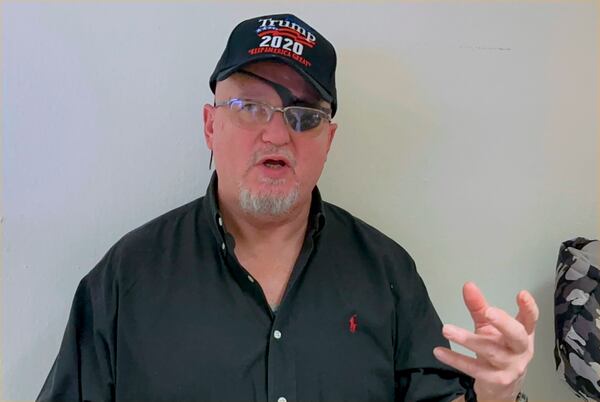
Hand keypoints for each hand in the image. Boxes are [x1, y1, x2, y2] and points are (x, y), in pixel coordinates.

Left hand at [432, 282, 537, 400]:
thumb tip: (468, 286)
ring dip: (467, 340)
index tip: (522, 294)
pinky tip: (440, 352)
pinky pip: (474, 368)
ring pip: (490, 351)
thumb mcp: (488, 326)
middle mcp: (520, 350)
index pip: (530, 319)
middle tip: (488, 312)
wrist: (500, 385)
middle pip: (516, 336)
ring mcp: (510, 366)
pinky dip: (456, 359)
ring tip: (446, 329)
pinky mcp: (495, 380)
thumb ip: (479, 307)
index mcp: (523, 333)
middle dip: (503, 323)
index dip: (529, 307)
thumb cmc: (498, 348)